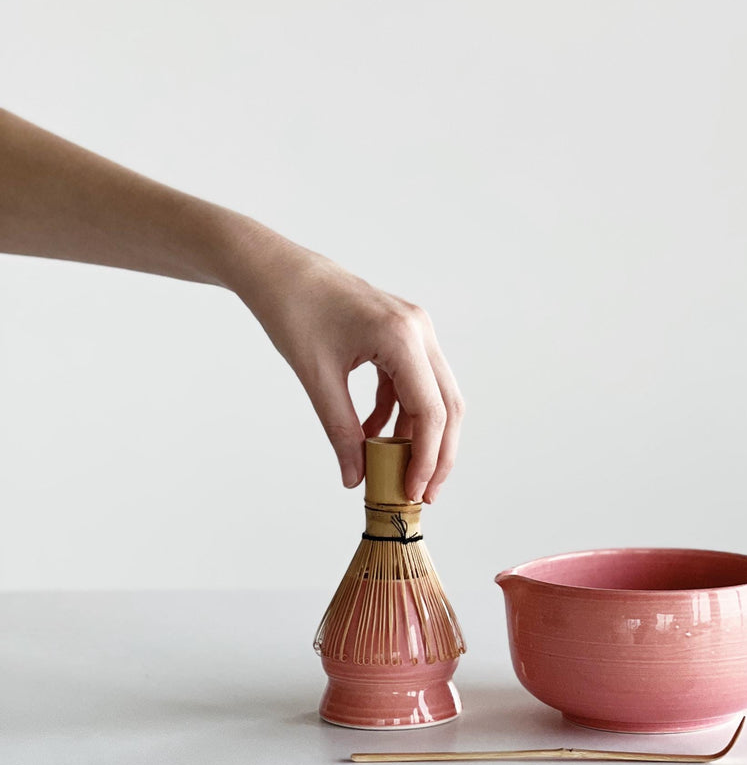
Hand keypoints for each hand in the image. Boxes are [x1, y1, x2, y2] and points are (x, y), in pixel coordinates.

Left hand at [230, 236, 463, 501]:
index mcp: (401, 337)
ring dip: (421, 435)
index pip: (431, 411)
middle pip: (447, 405)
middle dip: (438, 453)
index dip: (426, 458)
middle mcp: (419, 330)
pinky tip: (376, 434)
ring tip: (399, 472)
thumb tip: (356, 477)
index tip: (413, 493)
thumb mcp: (317, 378)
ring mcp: (415, 329)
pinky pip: (414, 382)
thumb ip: (341, 430)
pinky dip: (401, 412)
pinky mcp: (403, 333)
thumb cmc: (294, 311)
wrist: (281, 271)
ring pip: (436, 394)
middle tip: (423, 493)